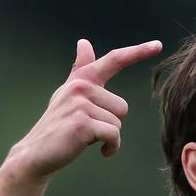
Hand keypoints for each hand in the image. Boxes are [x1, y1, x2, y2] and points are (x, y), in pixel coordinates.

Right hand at [8, 38, 161, 179]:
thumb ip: (81, 69)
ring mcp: (80, 104)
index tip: (158, 44)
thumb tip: (84, 42)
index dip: (138, 51)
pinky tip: (100, 151)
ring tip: (87, 138)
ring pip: (118, 123)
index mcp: (82, 79)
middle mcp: (80, 87)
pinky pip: (114, 135)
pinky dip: (111, 148)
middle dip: (110, 123)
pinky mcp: (82, 123)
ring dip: (108, 137)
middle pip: (122, 107)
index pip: (114, 60)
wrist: (37, 153)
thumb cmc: (59, 125)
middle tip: (87, 129)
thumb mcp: (69, 94)